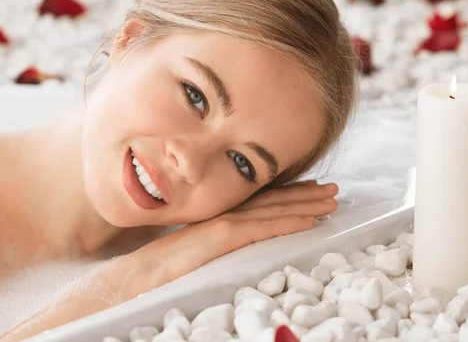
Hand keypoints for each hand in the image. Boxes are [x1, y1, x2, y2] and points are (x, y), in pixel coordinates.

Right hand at [111, 180, 338, 299]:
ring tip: (331, 201)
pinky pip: (262, 228)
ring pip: (272, 210)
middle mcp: (222, 215)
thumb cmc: (160, 271)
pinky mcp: (221, 237)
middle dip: (303, 195)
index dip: (286, 195)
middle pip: (270, 201)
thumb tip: (235, 247)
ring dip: (305, 205)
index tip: (309, 191)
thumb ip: (216, 245)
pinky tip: (310, 222)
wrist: (135, 277)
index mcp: (218, 219)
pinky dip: (288, 223)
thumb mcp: (195, 253)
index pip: (258, 202)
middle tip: (331, 189)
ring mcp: (222, 224)